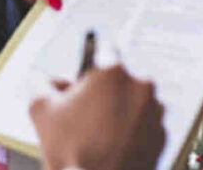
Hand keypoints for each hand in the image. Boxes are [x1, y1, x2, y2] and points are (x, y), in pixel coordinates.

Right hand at [29, 66, 165, 169]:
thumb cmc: (71, 151)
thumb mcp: (40, 108)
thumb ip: (41, 82)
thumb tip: (46, 79)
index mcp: (113, 73)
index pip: (106, 50)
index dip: (93, 62)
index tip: (90, 69)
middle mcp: (140, 88)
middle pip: (121, 78)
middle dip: (105, 90)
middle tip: (86, 110)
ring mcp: (155, 114)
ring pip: (135, 101)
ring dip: (120, 110)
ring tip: (98, 133)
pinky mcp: (162, 137)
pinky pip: (144, 125)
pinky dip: (132, 130)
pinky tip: (112, 145)